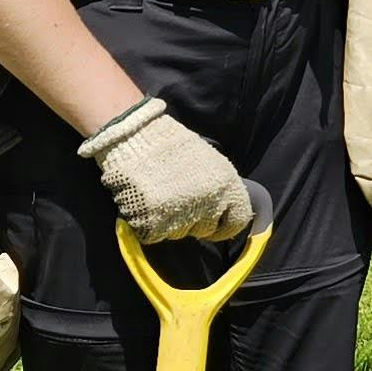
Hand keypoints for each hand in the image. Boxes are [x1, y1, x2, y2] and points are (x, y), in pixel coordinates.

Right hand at [79, 103, 254, 244]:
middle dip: (191, 222)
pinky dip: (144, 224)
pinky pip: (152, 234)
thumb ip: (218, 188)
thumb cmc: (169, 144)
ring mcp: (182, 214)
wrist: (134, 135)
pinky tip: (141, 202)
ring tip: (157, 196)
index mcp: (227, 185)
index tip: (214, 227)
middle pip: (204, 230)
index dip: (225, 227)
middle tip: (175, 202)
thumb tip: (221, 211)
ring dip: (167, 222)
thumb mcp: (207, 161)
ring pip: (177, 233)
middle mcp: (210, 202)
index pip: (237, 220)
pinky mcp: (154, 222)